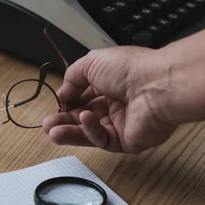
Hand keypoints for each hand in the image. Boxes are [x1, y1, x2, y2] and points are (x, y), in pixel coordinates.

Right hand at [42, 45, 176, 153]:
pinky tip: (84, 119)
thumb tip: (62, 93)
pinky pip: (103, 139)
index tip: (56, 104)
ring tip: (51, 131)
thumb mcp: (91, 62)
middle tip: (47, 124)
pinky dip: (90, 130)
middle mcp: (116, 104)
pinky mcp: (127, 141)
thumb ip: (72, 77)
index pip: (84, 97)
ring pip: (90, 132)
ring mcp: (122, 124)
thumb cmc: (129, 69)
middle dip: (64, 121)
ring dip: (70, 131)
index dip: (68, 102)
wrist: (157, 86)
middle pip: (84, 118)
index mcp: (110, 83)